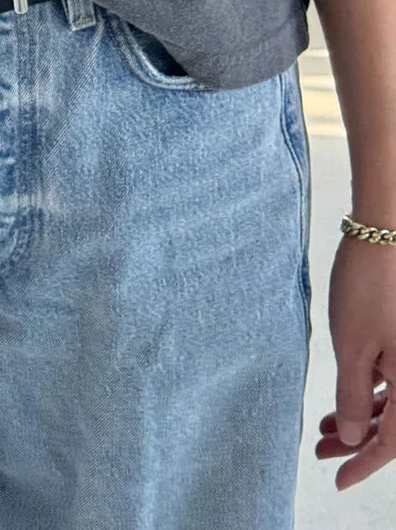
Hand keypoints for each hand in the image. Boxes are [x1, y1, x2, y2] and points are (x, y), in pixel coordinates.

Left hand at [318, 234, 395, 488]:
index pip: (394, 442)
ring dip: (362, 417)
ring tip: (325, 429)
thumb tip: (355, 440)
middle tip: (322, 452)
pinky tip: (344, 397)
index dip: (365, 464)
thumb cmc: (369, 286)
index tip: (337, 478)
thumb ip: (355, 398)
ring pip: (393, 401)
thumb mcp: (353, 348)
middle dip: (359, 443)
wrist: (384, 232)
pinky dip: (368, 392)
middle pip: (395, 425)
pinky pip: (393, 378)